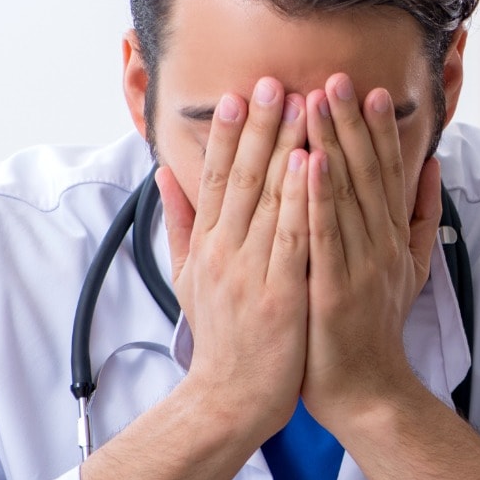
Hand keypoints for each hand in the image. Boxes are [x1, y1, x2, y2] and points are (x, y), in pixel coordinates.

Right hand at [155, 76, 311, 448]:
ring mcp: (250, 272)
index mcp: (207, 244)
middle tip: (274, 80)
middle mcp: (224, 251)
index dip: (229, 133)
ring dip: (285, 146)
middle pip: (244, 177)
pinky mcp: (278, 293)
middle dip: (260, 125)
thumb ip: (180, 223)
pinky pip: (291, 236)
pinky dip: (301, 198)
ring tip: (302, 104)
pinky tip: (313, 163)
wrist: (230, 399)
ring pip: (269, 198)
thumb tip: (166, 174)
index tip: (240, 93)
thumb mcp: (187, 277)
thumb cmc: (220, 338)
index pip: (218, 177)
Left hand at [301, 72, 438, 433]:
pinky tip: (307, 161)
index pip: (385, 173)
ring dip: (332, 143)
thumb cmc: (375, 327)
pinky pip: (324, 234)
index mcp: (391, 238)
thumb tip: (433, 166)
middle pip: (366, 173)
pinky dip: (317, 196)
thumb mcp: (410, 267)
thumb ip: (420, 215)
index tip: (368, 89)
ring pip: (344, 194)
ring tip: (317, 101)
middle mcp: (380, 245)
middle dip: (351, 122)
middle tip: (336, 76)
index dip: (378, 129)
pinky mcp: (333, 288)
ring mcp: (359, 265)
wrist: (366, 390)